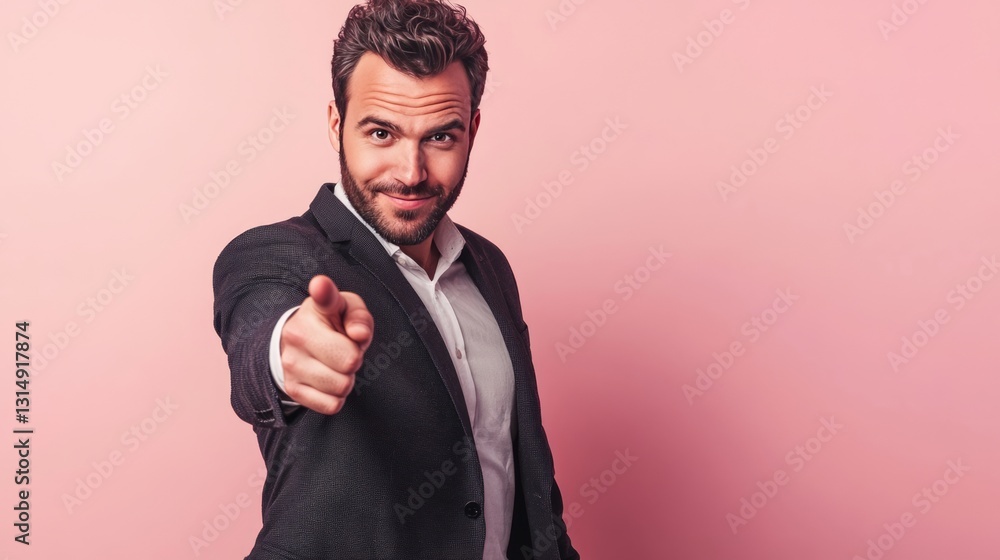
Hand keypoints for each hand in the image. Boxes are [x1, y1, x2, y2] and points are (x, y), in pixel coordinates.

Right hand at [279, 274, 373, 413]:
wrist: (297, 341)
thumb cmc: (330, 323)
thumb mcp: (348, 309)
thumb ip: (359, 316)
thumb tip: (358, 334)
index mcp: (313, 310)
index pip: (324, 300)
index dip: (324, 292)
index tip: (320, 286)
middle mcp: (296, 336)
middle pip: (350, 361)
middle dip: (355, 358)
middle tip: (344, 349)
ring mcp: (290, 365)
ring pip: (342, 387)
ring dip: (346, 379)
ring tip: (335, 363)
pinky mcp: (293, 389)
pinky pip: (332, 405)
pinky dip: (337, 397)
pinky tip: (329, 379)